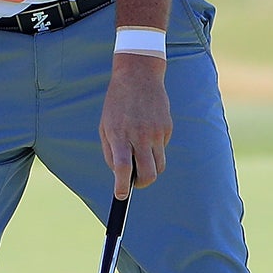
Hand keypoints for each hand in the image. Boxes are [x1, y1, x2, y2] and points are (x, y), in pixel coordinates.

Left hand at [100, 53, 171, 197]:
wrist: (139, 75)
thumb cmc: (117, 104)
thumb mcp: (105, 126)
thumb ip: (111, 151)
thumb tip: (120, 174)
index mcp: (120, 135)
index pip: (122, 168)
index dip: (122, 186)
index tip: (120, 196)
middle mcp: (140, 136)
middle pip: (148, 174)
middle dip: (141, 184)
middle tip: (135, 183)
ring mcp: (156, 132)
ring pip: (159, 165)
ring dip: (150, 168)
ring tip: (140, 157)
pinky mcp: (167, 128)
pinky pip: (162, 148)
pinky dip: (154, 149)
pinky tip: (147, 132)